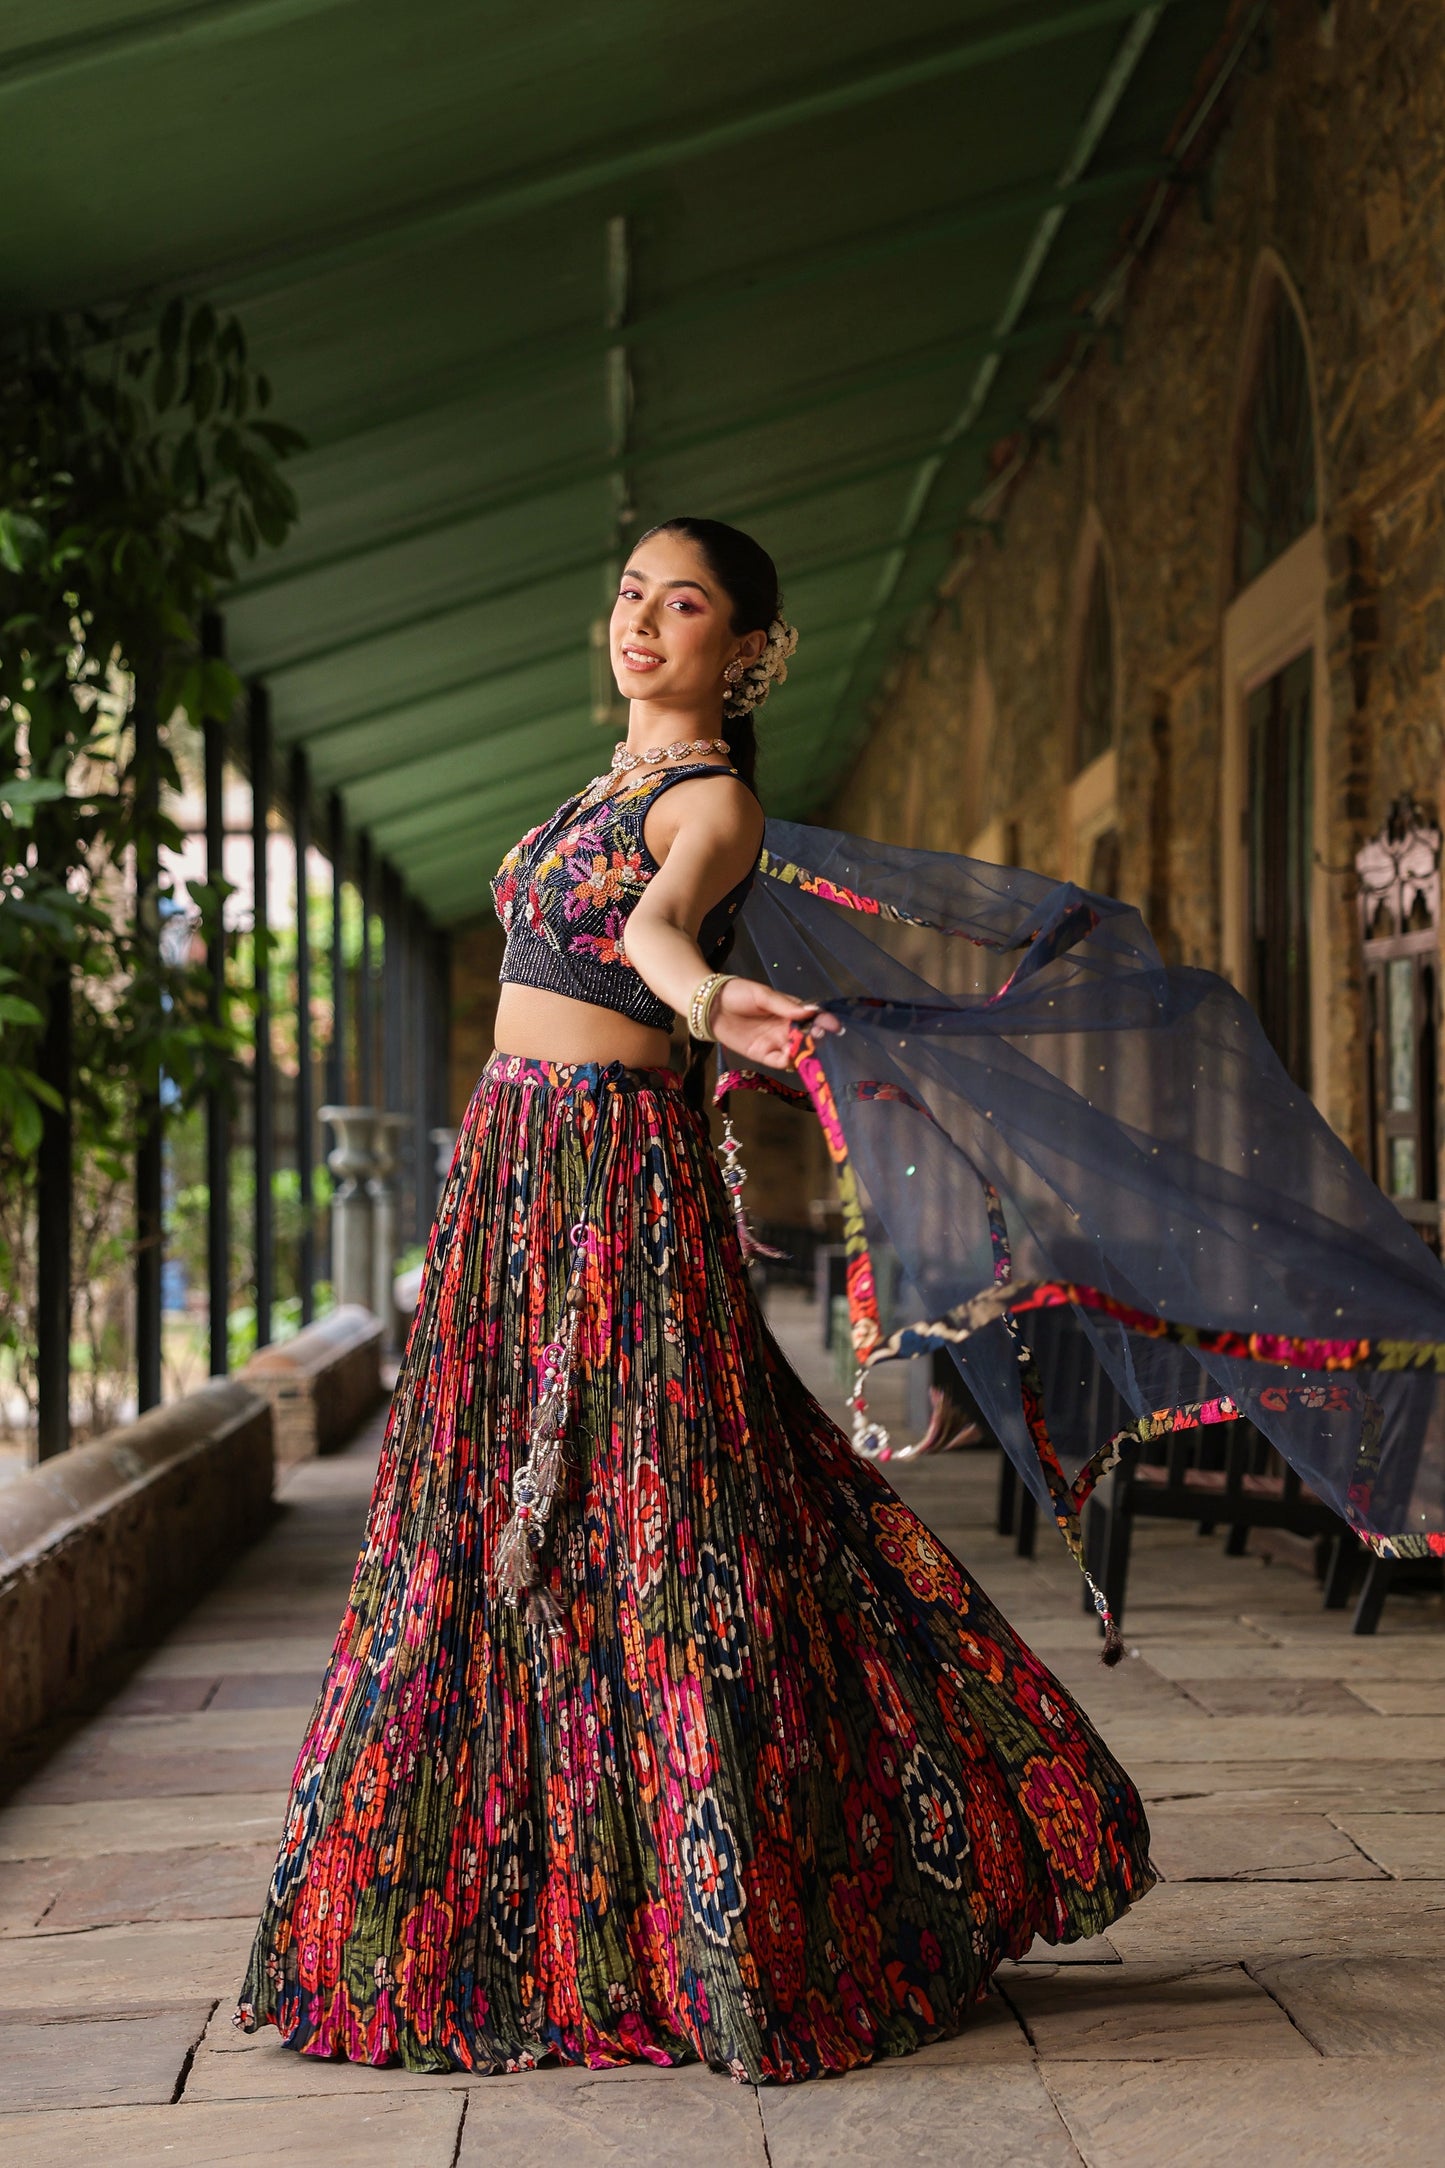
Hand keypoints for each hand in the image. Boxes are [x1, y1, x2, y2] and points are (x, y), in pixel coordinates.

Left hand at [711, 977, 839, 1069]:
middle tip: (818, 1037)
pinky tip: (791, 1056)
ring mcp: (775, 1042)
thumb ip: (785, 1005)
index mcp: (789, 1010)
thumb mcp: (762, 995)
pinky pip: (781, 1061)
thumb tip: (811, 1012)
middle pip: (808, 1037)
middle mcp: (786, 1027)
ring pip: (797, 1051)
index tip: (834, 1026)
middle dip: (816, 1039)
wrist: (709, 1005)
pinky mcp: (763, 1054)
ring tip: (805, 1049)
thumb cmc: (737, 993)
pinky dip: (788, 1061)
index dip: (824, 1022)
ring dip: (804, 1052)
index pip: (812, 1017)